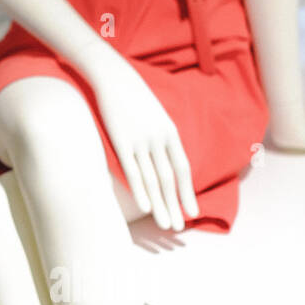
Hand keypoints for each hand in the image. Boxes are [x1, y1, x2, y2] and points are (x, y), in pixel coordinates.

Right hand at [80, 45, 199, 231]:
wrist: (113, 76)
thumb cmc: (132, 95)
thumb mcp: (155, 113)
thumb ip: (161, 135)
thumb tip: (165, 155)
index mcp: (170, 132)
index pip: (183, 169)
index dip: (188, 192)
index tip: (192, 212)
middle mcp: (159, 139)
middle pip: (169, 179)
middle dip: (175, 205)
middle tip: (179, 228)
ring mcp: (140, 140)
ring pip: (153, 179)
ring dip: (160, 204)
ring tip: (165, 224)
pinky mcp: (121, 141)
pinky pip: (132, 170)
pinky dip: (140, 189)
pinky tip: (146, 206)